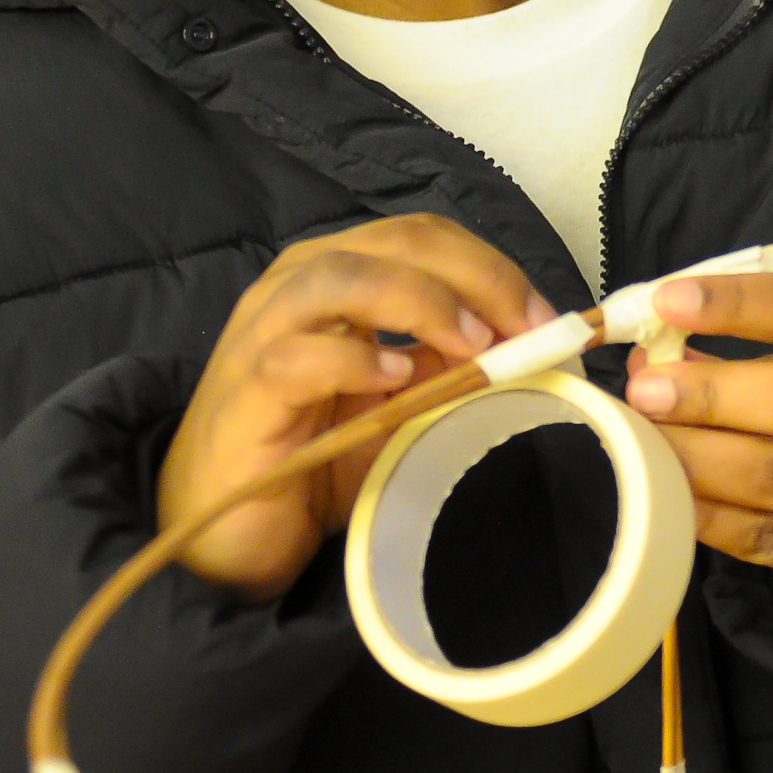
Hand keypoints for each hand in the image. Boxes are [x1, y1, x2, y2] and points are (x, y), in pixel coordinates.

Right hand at [159, 214, 551, 600]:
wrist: (224, 535)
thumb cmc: (315, 459)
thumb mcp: (401, 405)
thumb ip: (450, 364)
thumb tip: (527, 343)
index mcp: (339, 276)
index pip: (426, 237)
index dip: (494, 267)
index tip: (547, 319)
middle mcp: (297, 287)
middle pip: (397, 242)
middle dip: (476, 277)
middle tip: (527, 329)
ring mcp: (261, 334)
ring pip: (341, 277)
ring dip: (420, 302)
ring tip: (472, 343)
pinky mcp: (244, 393)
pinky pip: (296, 355)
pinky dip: (353, 358)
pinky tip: (393, 381)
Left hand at [625, 274, 772, 643]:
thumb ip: (745, 365)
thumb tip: (650, 357)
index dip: (739, 302)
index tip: (668, 301)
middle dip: (709, 393)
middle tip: (643, 392)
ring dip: (695, 456)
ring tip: (641, 444)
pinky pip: (768, 538)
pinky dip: (710, 517)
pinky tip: (668, 499)